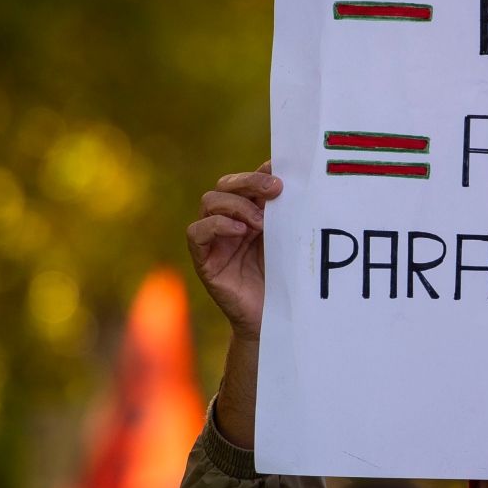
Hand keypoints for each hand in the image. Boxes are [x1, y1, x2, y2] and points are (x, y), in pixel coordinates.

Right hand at [186, 162, 283, 341]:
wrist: (275, 317)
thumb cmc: (284, 278)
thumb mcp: (288, 240)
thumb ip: (286, 213)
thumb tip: (291, 180)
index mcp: (250, 213)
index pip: (246, 181)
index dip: (260, 172)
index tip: (281, 170)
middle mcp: (228, 221)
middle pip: (225, 185)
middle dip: (249, 182)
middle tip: (275, 188)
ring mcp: (214, 239)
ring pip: (209, 202)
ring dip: (236, 205)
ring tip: (261, 222)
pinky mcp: (204, 259)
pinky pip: (196, 233)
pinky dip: (216, 225)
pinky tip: (239, 231)